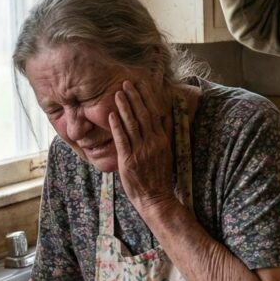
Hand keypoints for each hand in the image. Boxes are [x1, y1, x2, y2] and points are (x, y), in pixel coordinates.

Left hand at [109, 79, 175, 216]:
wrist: (156, 197)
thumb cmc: (159, 175)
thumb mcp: (168, 152)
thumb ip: (166, 133)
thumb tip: (166, 115)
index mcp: (162, 140)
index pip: (154, 113)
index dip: (147, 98)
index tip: (140, 85)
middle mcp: (153, 143)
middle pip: (143, 115)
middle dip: (134, 97)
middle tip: (126, 83)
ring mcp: (141, 151)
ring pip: (132, 124)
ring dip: (124, 107)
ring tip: (118, 94)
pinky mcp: (129, 160)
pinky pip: (122, 139)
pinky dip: (117, 126)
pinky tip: (111, 115)